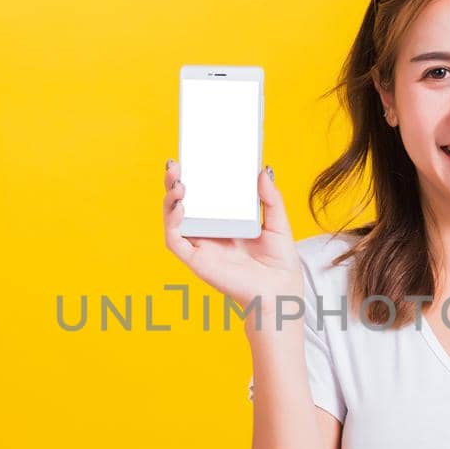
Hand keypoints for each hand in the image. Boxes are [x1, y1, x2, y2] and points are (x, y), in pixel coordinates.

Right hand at [162, 159, 304, 314]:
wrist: (280, 293)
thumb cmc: (279, 263)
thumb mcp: (278, 222)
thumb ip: (270, 198)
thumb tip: (263, 170)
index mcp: (225, 222)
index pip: (204, 196)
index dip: (195, 176)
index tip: (193, 155)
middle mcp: (209, 233)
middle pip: (183, 204)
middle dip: (174, 182)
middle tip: (175, 163)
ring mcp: (200, 246)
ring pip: (173, 219)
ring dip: (169, 199)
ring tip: (177, 181)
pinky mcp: (196, 260)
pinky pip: (175, 239)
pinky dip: (172, 222)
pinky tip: (180, 206)